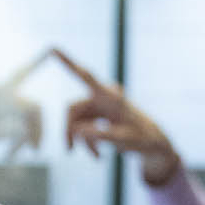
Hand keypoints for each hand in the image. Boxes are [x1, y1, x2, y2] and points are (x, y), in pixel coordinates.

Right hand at [50, 49, 180, 186]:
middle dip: (69, 130)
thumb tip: (77, 131)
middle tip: (69, 150)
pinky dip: (87, 142)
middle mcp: (100, 97)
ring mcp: (97, 106)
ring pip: (76, 122)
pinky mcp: (96, 114)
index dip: (68, 62)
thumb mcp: (123, 140)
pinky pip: (82, 128)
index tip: (53, 47)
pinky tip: (98, 155)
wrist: (151, 141)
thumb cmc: (141, 138)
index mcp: (109, 96)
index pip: (86, 76)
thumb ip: (100, 135)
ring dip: (81, 140)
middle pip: (72, 109)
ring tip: (97, 157)